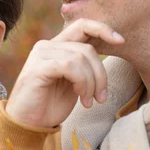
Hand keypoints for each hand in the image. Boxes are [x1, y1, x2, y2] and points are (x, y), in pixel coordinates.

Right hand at [5, 19, 124, 127]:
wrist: (28, 125)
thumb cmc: (50, 105)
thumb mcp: (73, 82)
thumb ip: (84, 66)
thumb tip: (108, 52)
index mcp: (56, 47)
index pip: (82, 25)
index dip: (103, 29)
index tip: (121, 41)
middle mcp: (46, 46)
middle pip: (87, 48)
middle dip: (101, 74)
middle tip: (101, 97)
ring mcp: (40, 55)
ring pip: (81, 57)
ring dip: (92, 83)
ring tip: (88, 101)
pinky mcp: (37, 67)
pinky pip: (70, 66)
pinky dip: (82, 83)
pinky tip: (81, 98)